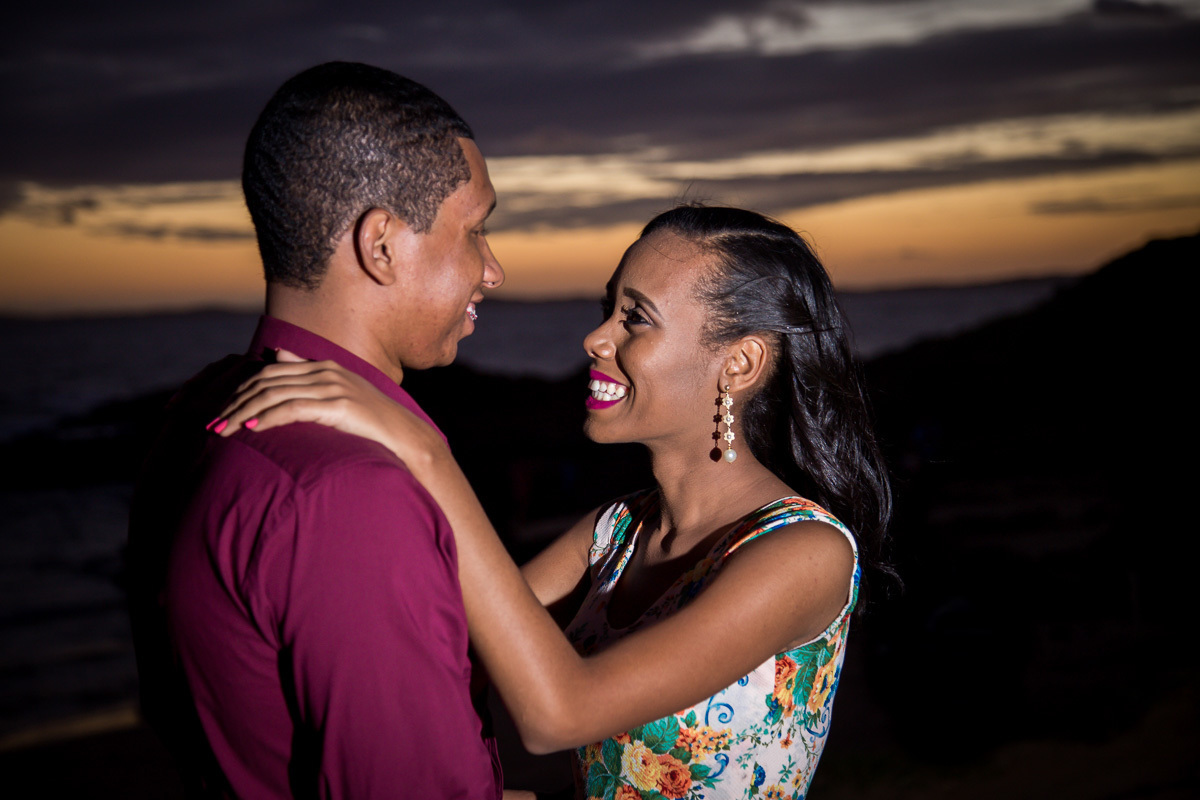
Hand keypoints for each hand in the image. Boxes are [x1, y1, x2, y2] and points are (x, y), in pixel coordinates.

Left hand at [213, 349, 446, 468]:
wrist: (407, 436)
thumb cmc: (372, 423)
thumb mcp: (337, 393)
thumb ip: (306, 374)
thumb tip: (277, 354)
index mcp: (323, 366)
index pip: (270, 372)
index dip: (241, 390)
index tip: (221, 411)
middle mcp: (325, 371)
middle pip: (266, 381)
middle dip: (235, 402)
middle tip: (212, 424)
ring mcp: (333, 387)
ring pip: (274, 394)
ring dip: (243, 413)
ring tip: (222, 431)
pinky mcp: (339, 406)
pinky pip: (292, 409)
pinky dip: (267, 419)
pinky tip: (251, 431)